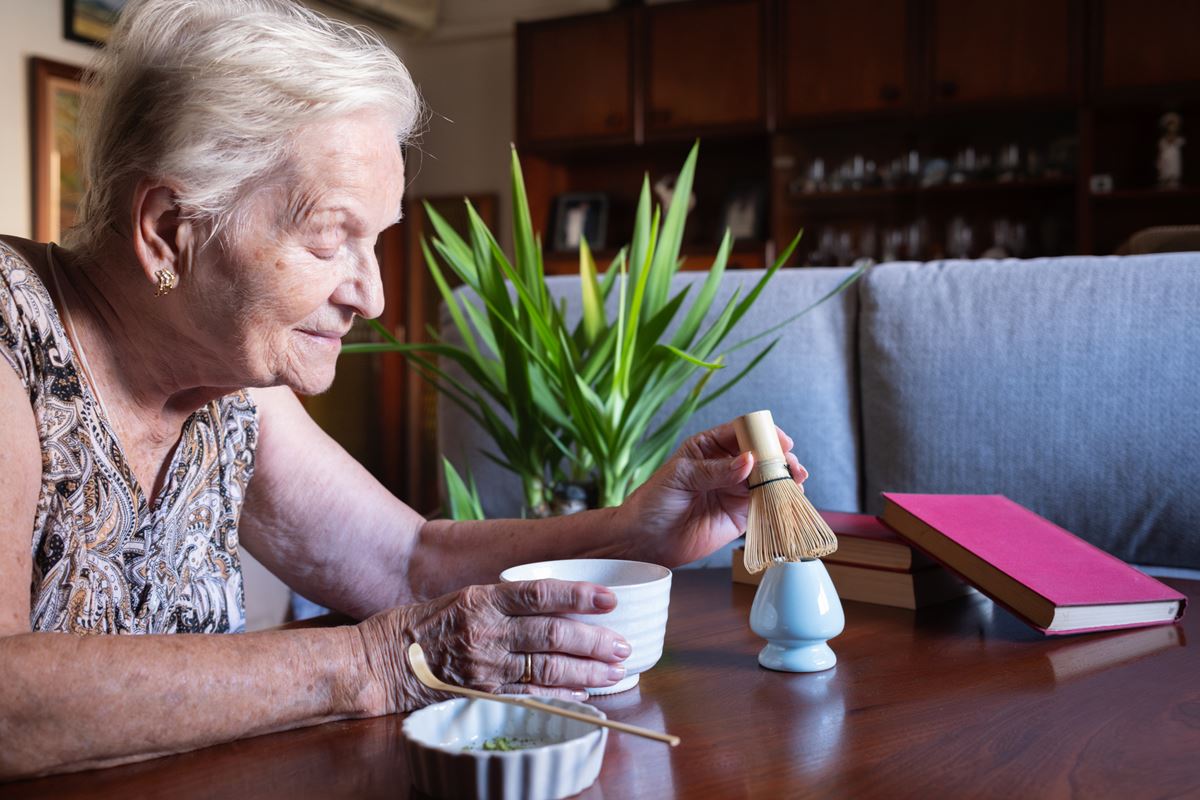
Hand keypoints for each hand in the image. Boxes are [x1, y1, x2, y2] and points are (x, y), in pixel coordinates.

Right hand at [355, 580, 629, 712]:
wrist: (378, 660)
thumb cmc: (419, 625)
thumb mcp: (461, 598)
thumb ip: (502, 602)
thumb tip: (551, 604)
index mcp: (482, 598)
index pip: (540, 592)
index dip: (579, 595)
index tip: (609, 598)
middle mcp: (486, 629)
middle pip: (552, 633)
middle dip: (593, 640)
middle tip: (622, 645)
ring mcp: (484, 664)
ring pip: (547, 666)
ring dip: (586, 671)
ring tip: (614, 672)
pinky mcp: (480, 692)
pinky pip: (528, 694)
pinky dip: (559, 695)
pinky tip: (582, 696)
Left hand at [618, 421, 806, 566]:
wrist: (646, 540)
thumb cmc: (654, 501)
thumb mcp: (681, 477)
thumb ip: (715, 470)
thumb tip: (748, 460)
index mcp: (709, 446)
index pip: (742, 432)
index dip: (763, 433)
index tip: (780, 441)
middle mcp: (727, 465)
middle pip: (762, 454)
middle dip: (780, 457)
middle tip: (790, 464)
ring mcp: (736, 489)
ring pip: (768, 478)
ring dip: (785, 478)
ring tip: (796, 480)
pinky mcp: (741, 514)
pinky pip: (766, 504)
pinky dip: (781, 501)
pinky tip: (790, 498)